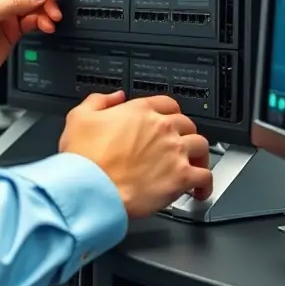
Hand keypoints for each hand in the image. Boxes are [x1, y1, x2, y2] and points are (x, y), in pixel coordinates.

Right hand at [59, 91, 212, 217]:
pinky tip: (199, 190)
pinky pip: (205, 176)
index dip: (170, 113)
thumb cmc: (85, 157)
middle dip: (184, 134)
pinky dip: (205, 184)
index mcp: (139, 111)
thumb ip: (99, 101)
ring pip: (201, 146)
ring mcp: (174, 152)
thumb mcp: (79, 117)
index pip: (167, 103)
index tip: (169, 121)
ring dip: (198, 155)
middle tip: (178, 145)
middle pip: (187, 124)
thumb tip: (115, 96)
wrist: (92, 188)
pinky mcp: (181, 177)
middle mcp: (162, 128)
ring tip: (193, 165)